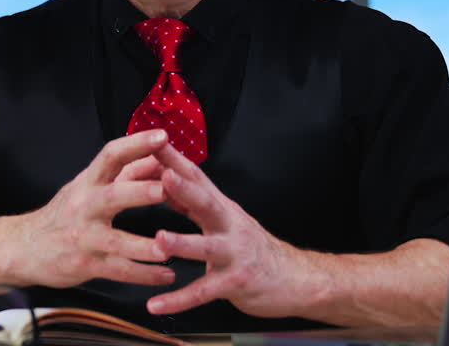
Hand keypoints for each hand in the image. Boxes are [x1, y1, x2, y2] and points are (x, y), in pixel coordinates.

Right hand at [6, 130, 176, 288]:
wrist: (24, 247)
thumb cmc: (65, 214)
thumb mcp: (88, 187)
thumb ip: (124, 174)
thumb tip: (156, 158)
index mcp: (88, 183)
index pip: (111, 155)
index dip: (136, 144)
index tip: (161, 136)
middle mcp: (84, 206)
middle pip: (112, 195)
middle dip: (139, 191)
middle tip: (166, 189)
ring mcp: (83, 237)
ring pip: (115, 241)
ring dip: (143, 246)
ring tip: (168, 249)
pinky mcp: (85, 264)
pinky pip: (117, 271)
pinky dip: (143, 275)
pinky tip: (164, 276)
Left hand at [146, 142, 316, 318]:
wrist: (297, 279)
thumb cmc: (253, 247)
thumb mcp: (226, 219)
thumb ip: (195, 204)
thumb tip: (165, 179)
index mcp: (223, 208)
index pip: (197, 177)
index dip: (176, 160)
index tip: (152, 143)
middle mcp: (230, 226)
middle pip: (207, 203)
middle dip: (184, 189)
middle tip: (164, 176)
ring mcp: (235, 254)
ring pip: (207, 247)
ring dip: (183, 243)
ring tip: (159, 240)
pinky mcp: (237, 283)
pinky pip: (204, 292)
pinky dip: (179, 300)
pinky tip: (156, 304)